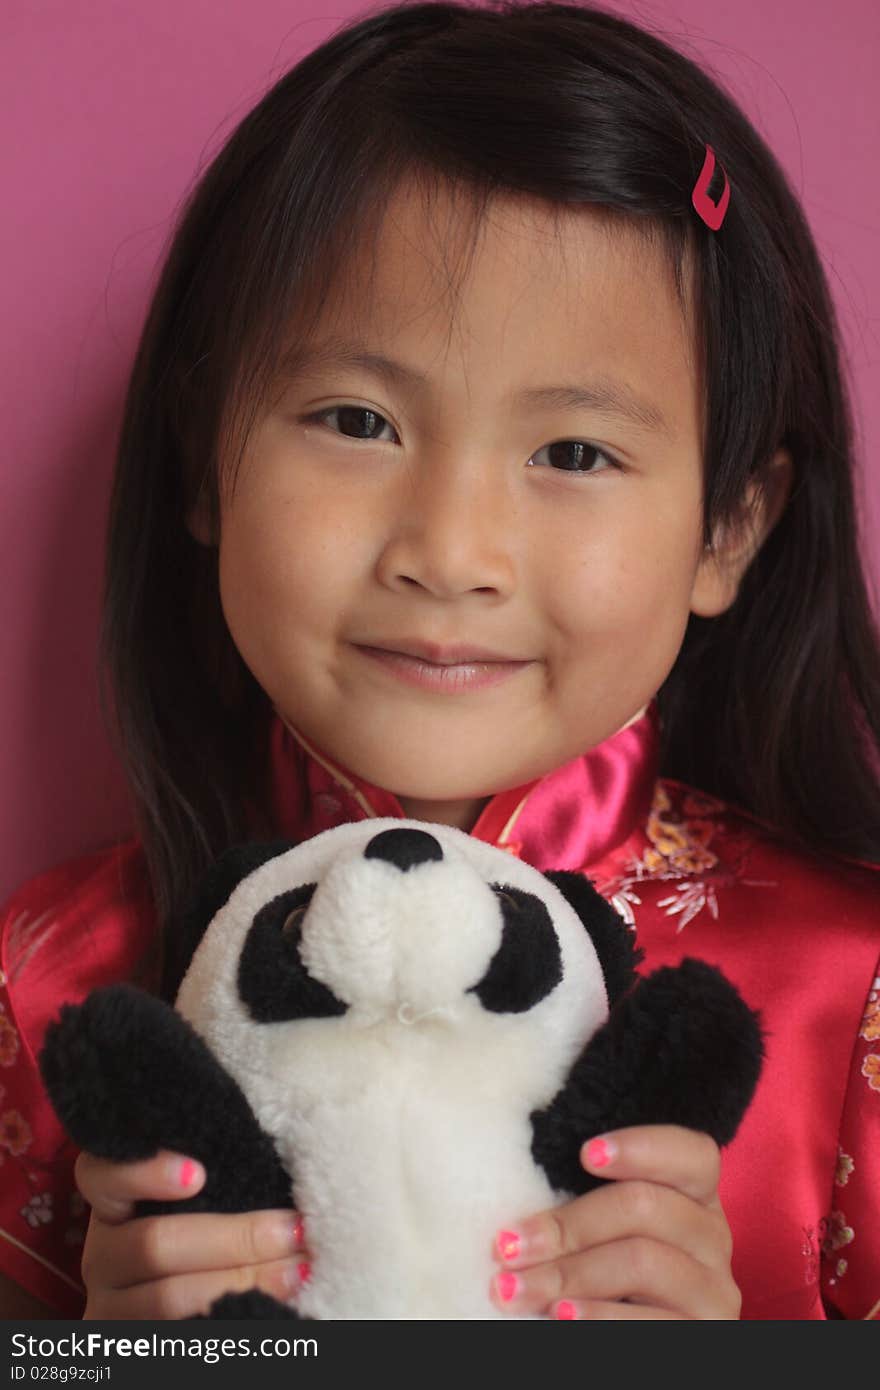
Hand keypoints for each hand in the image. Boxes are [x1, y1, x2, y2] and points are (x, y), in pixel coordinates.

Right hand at [75, 1150, 310, 1318]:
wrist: (195, 1303)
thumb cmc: (210, 1232)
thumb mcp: (205, 1203)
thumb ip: (220, 1181)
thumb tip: (282, 1159)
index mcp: (113, 1207)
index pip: (101, 1176)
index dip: (143, 1172)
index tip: (198, 1175)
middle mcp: (102, 1257)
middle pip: (154, 1244)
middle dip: (234, 1238)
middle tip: (292, 1230)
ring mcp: (111, 1308)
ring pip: (168, 1299)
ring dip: (243, 1281)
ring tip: (297, 1269)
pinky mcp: (133, 1345)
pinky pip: (177, 1334)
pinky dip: (229, 1317)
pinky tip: (272, 1305)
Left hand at [490, 1125, 739, 1318]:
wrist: (629, 1339)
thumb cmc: (605, 1275)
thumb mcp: (604, 1231)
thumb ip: (583, 1199)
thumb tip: (517, 1178)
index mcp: (693, 1195)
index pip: (691, 1154)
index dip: (642, 1147)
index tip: (585, 1154)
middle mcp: (711, 1237)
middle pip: (646, 1208)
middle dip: (569, 1225)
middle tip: (508, 1245)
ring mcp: (713, 1291)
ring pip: (642, 1262)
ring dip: (569, 1274)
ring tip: (515, 1288)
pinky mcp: (705, 1336)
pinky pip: (649, 1323)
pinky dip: (598, 1316)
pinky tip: (560, 1316)